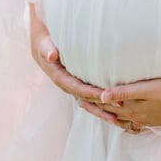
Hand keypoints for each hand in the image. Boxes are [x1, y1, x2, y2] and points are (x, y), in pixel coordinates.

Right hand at [28, 6, 123, 126]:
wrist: (41, 46)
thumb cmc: (45, 43)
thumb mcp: (44, 44)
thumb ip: (47, 49)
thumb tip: (51, 55)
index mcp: (59, 77)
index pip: (77, 87)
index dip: (90, 92)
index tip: (104, 95)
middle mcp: (66, 85)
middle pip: (85, 98)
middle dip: (101, 104)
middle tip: (120, 107)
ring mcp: (72, 86)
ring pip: (87, 101)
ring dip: (102, 109)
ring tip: (119, 117)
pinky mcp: (77, 85)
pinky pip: (88, 97)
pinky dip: (99, 103)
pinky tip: (112, 109)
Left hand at [83, 77, 160, 130]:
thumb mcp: (149, 89)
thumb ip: (125, 92)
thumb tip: (101, 95)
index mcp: (129, 108)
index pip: (103, 101)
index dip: (88, 95)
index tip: (74, 90)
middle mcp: (133, 117)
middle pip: (107, 111)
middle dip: (92, 106)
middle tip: (77, 99)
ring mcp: (142, 121)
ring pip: (117, 119)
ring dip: (104, 114)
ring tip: (94, 108)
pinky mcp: (151, 122)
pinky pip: (131, 125)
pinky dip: (122, 122)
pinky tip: (123, 121)